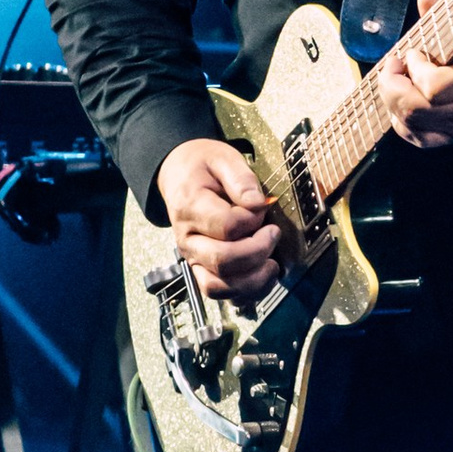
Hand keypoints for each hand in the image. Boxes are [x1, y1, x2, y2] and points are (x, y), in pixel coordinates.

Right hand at [157, 134, 284, 301]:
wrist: (179, 175)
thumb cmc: (202, 168)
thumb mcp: (223, 158)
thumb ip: (241, 180)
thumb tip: (258, 204)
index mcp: (190, 207)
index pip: (226, 226)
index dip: (252, 221)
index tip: (263, 208)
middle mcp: (187, 239)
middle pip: (223, 261)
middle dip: (257, 251)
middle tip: (273, 234)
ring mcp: (193, 257)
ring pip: (218, 286)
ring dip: (252, 281)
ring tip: (272, 264)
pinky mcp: (201, 269)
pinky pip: (219, 292)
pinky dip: (243, 293)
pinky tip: (261, 276)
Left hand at [376, 0, 452, 149]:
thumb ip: (449, 16)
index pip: (434, 87)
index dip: (415, 69)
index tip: (416, 52)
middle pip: (415, 110)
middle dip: (392, 85)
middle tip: (395, 65)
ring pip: (412, 127)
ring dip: (394, 102)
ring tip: (398, 82)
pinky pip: (421, 139)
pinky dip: (404, 123)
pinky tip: (404, 104)